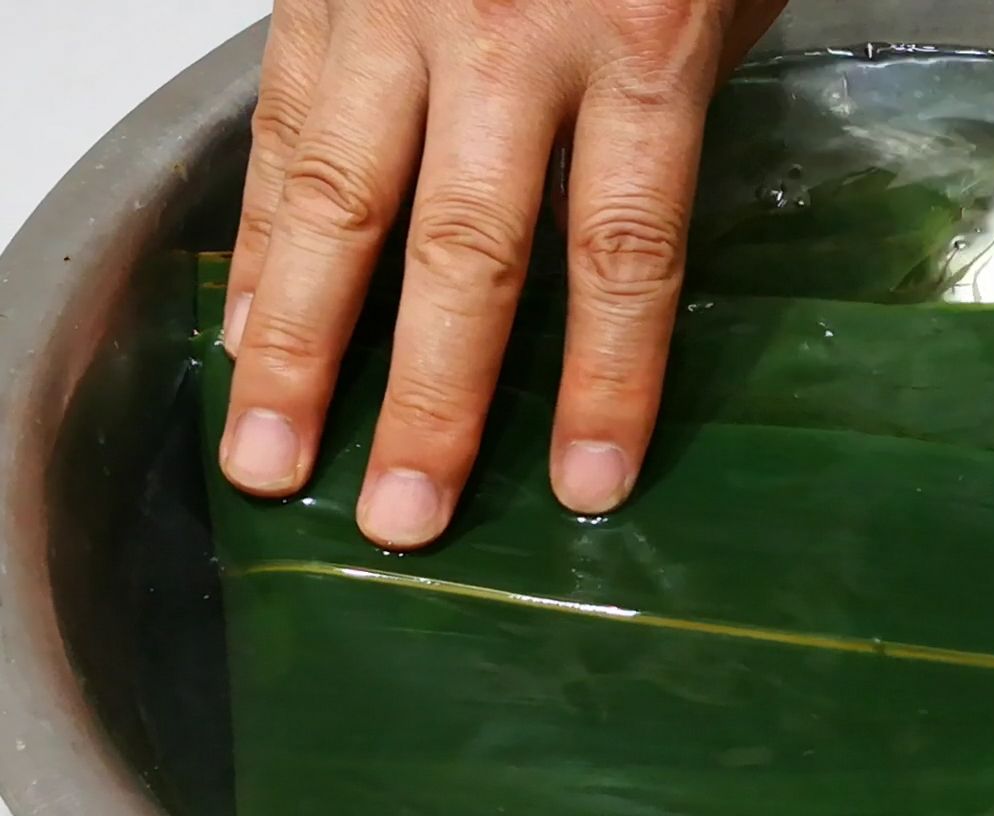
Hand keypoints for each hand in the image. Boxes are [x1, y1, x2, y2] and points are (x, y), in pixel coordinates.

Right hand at [218, 0, 784, 547]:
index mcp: (642, 46)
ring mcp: (400, 7)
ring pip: (339, 200)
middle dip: (430, 400)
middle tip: (401, 518)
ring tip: (271, 460)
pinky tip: (248, 328)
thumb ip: (677, 104)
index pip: (623, 250)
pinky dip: (259, 234)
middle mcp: (511, 34)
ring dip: (298, 346)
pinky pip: (281, 125)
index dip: (608, 379)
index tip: (587, 487)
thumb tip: (626, 234)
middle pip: (466, 252)